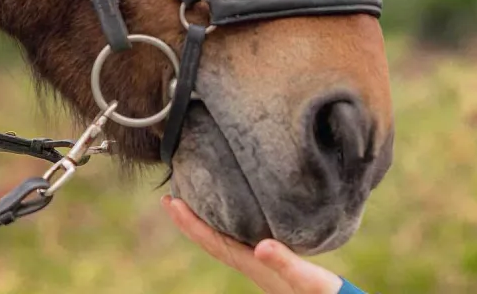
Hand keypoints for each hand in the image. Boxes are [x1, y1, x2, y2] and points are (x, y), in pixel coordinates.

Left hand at [161, 195, 344, 293]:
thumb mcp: (306, 279)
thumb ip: (284, 262)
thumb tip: (260, 247)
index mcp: (252, 265)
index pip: (212, 241)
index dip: (190, 223)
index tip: (171, 203)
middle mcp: (249, 263)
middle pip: (210, 240)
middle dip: (189, 221)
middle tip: (170, 198)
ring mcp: (258, 263)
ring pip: (221, 240)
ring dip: (203, 222)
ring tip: (193, 201)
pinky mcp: (269, 260)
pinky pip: (237, 239)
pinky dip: (225, 225)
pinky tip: (232, 214)